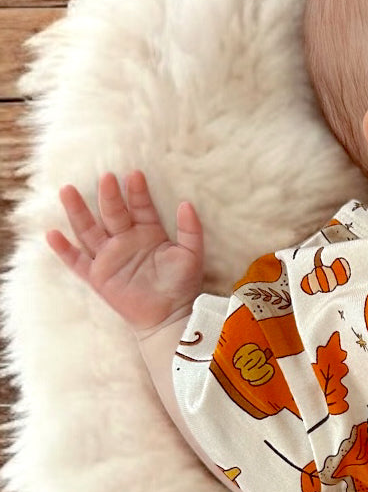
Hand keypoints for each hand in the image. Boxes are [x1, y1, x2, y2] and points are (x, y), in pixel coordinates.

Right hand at [45, 171, 203, 334]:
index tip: (135, 174)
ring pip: (89, 230)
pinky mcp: (98, 276)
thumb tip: (187, 204)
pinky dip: (64, 250)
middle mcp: (125, 240)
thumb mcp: (191, 255)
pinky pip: (77, 261)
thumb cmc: (182, 285)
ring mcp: (109, 257)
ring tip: (67, 191)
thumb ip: (191, 230)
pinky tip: (52, 234)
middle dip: (109, 196)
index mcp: (148, 232)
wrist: (170, 316)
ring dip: (78, 211)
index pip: (140, 207)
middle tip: (106, 177)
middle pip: (112, 213)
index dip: (137, 192)